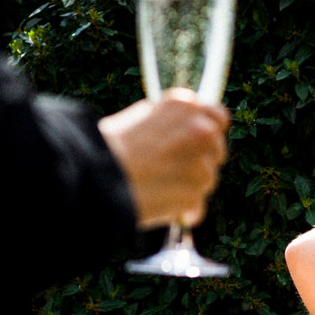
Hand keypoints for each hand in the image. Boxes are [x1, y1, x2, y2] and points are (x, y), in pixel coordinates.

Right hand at [98, 88, 229, 228]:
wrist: (95, 175)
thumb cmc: (109, 147)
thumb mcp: (142, 118)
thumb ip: (171, 124)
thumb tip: (186, 135)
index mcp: (184, 105)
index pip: (218, 116)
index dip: (209, 132)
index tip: (199, 144)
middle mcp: (199, 130)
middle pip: (217, 150)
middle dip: (201, 161)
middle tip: (174, 170)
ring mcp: (201, 163)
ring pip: (208, 179)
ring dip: (190, 187)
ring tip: (159, 187)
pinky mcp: (195, 193)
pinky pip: (197, 205)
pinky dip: (184, 210)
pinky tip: (162, 206)